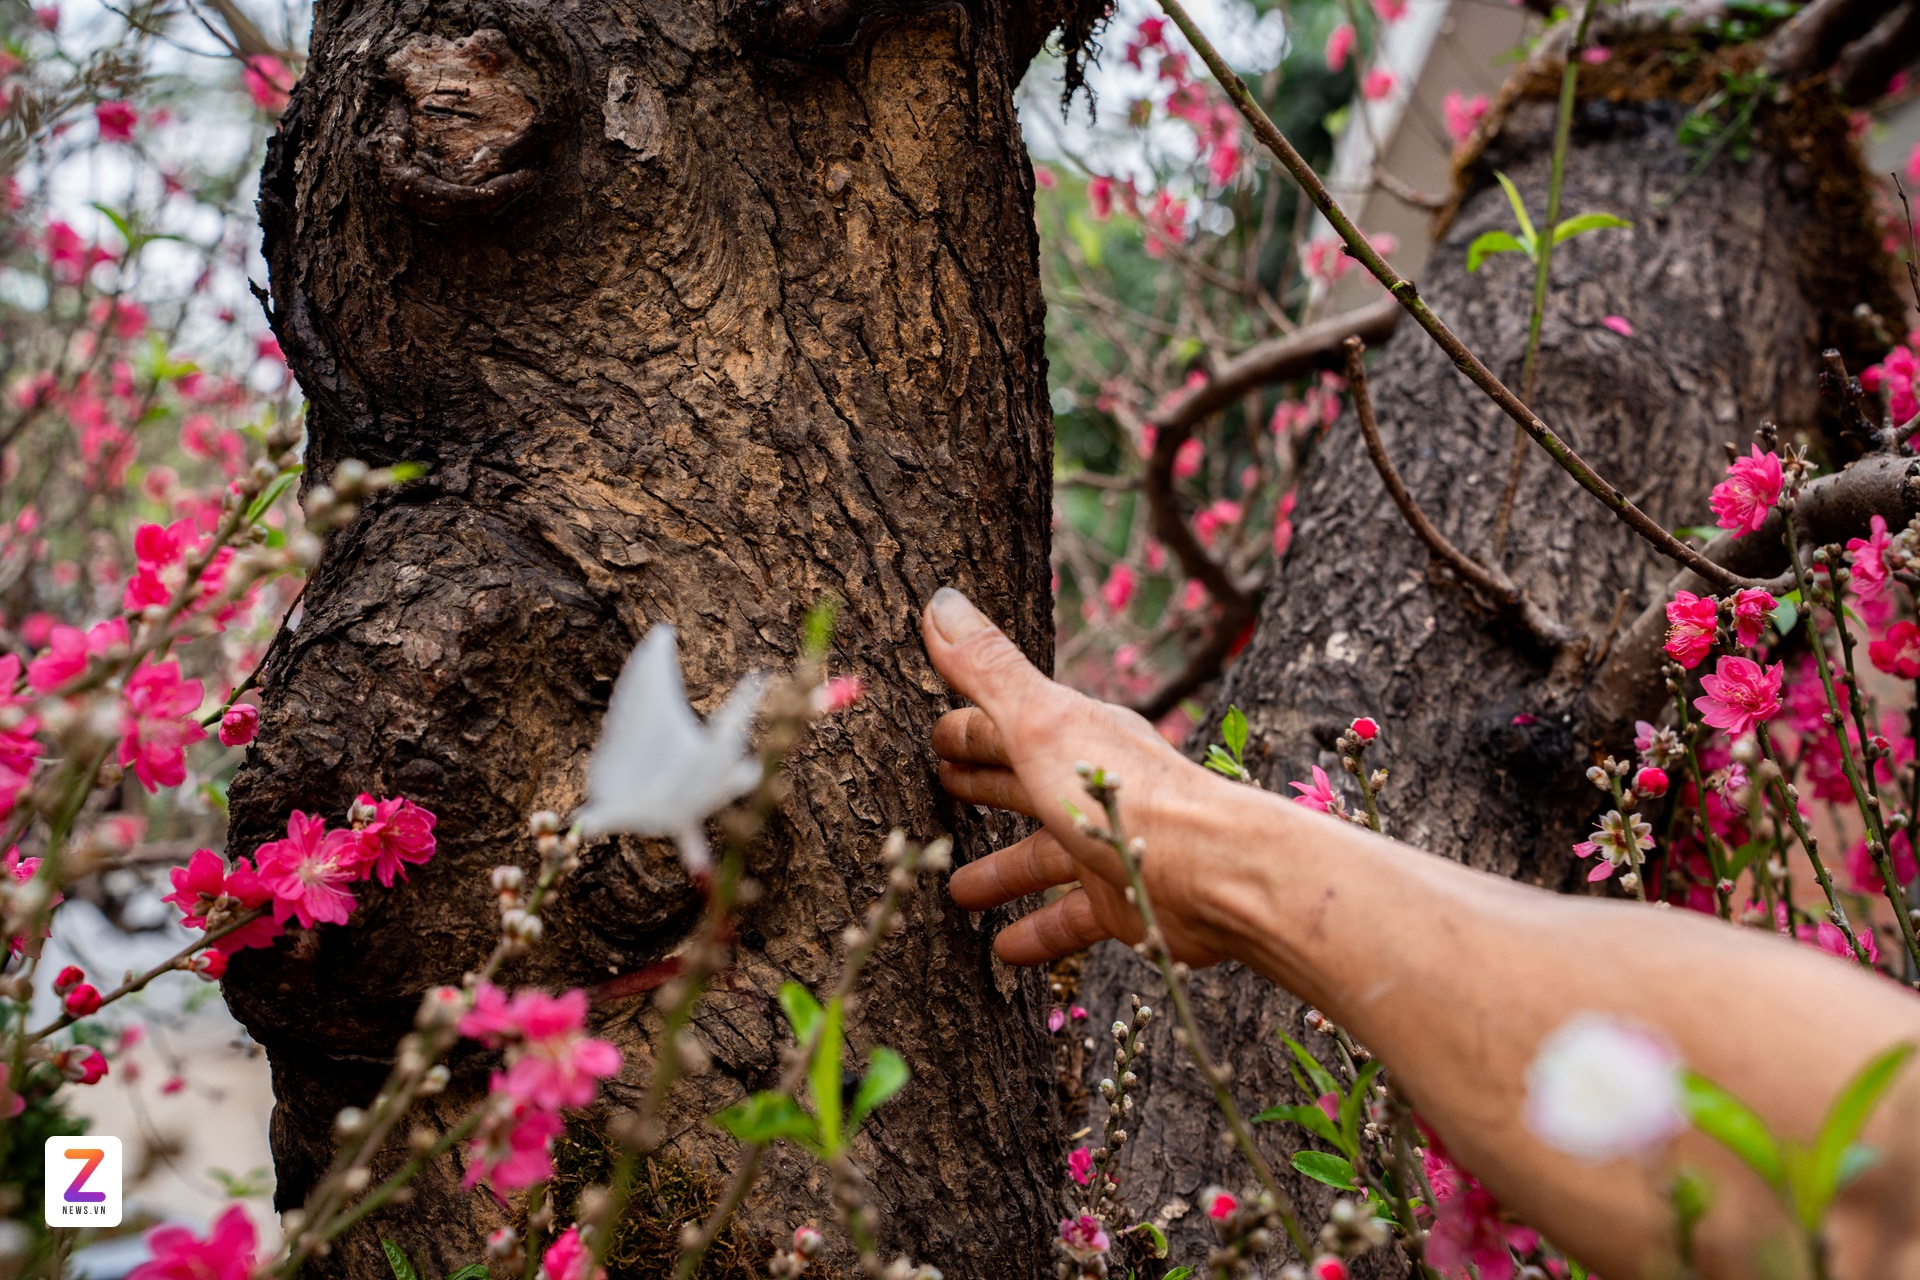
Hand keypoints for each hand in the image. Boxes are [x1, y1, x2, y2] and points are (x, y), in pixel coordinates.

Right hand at [921, 587, 1236, 967]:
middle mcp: (1091, 785)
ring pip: (1042, 858)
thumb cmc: (1122, 793)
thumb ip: (987, 669)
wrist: (1215, 872)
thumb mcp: (1040, 723)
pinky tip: (1003, 951)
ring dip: (1000, 871)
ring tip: (953, 890)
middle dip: (981, 786)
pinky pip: (1071, 917)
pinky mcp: (1125, 900)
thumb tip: (939, 601)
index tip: (931, 735)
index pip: (1006, 725)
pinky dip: (1038, 931)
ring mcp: (1109, 845)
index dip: (967, 729)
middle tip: (938, 791)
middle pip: (1023, 785)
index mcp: (1072, 735)